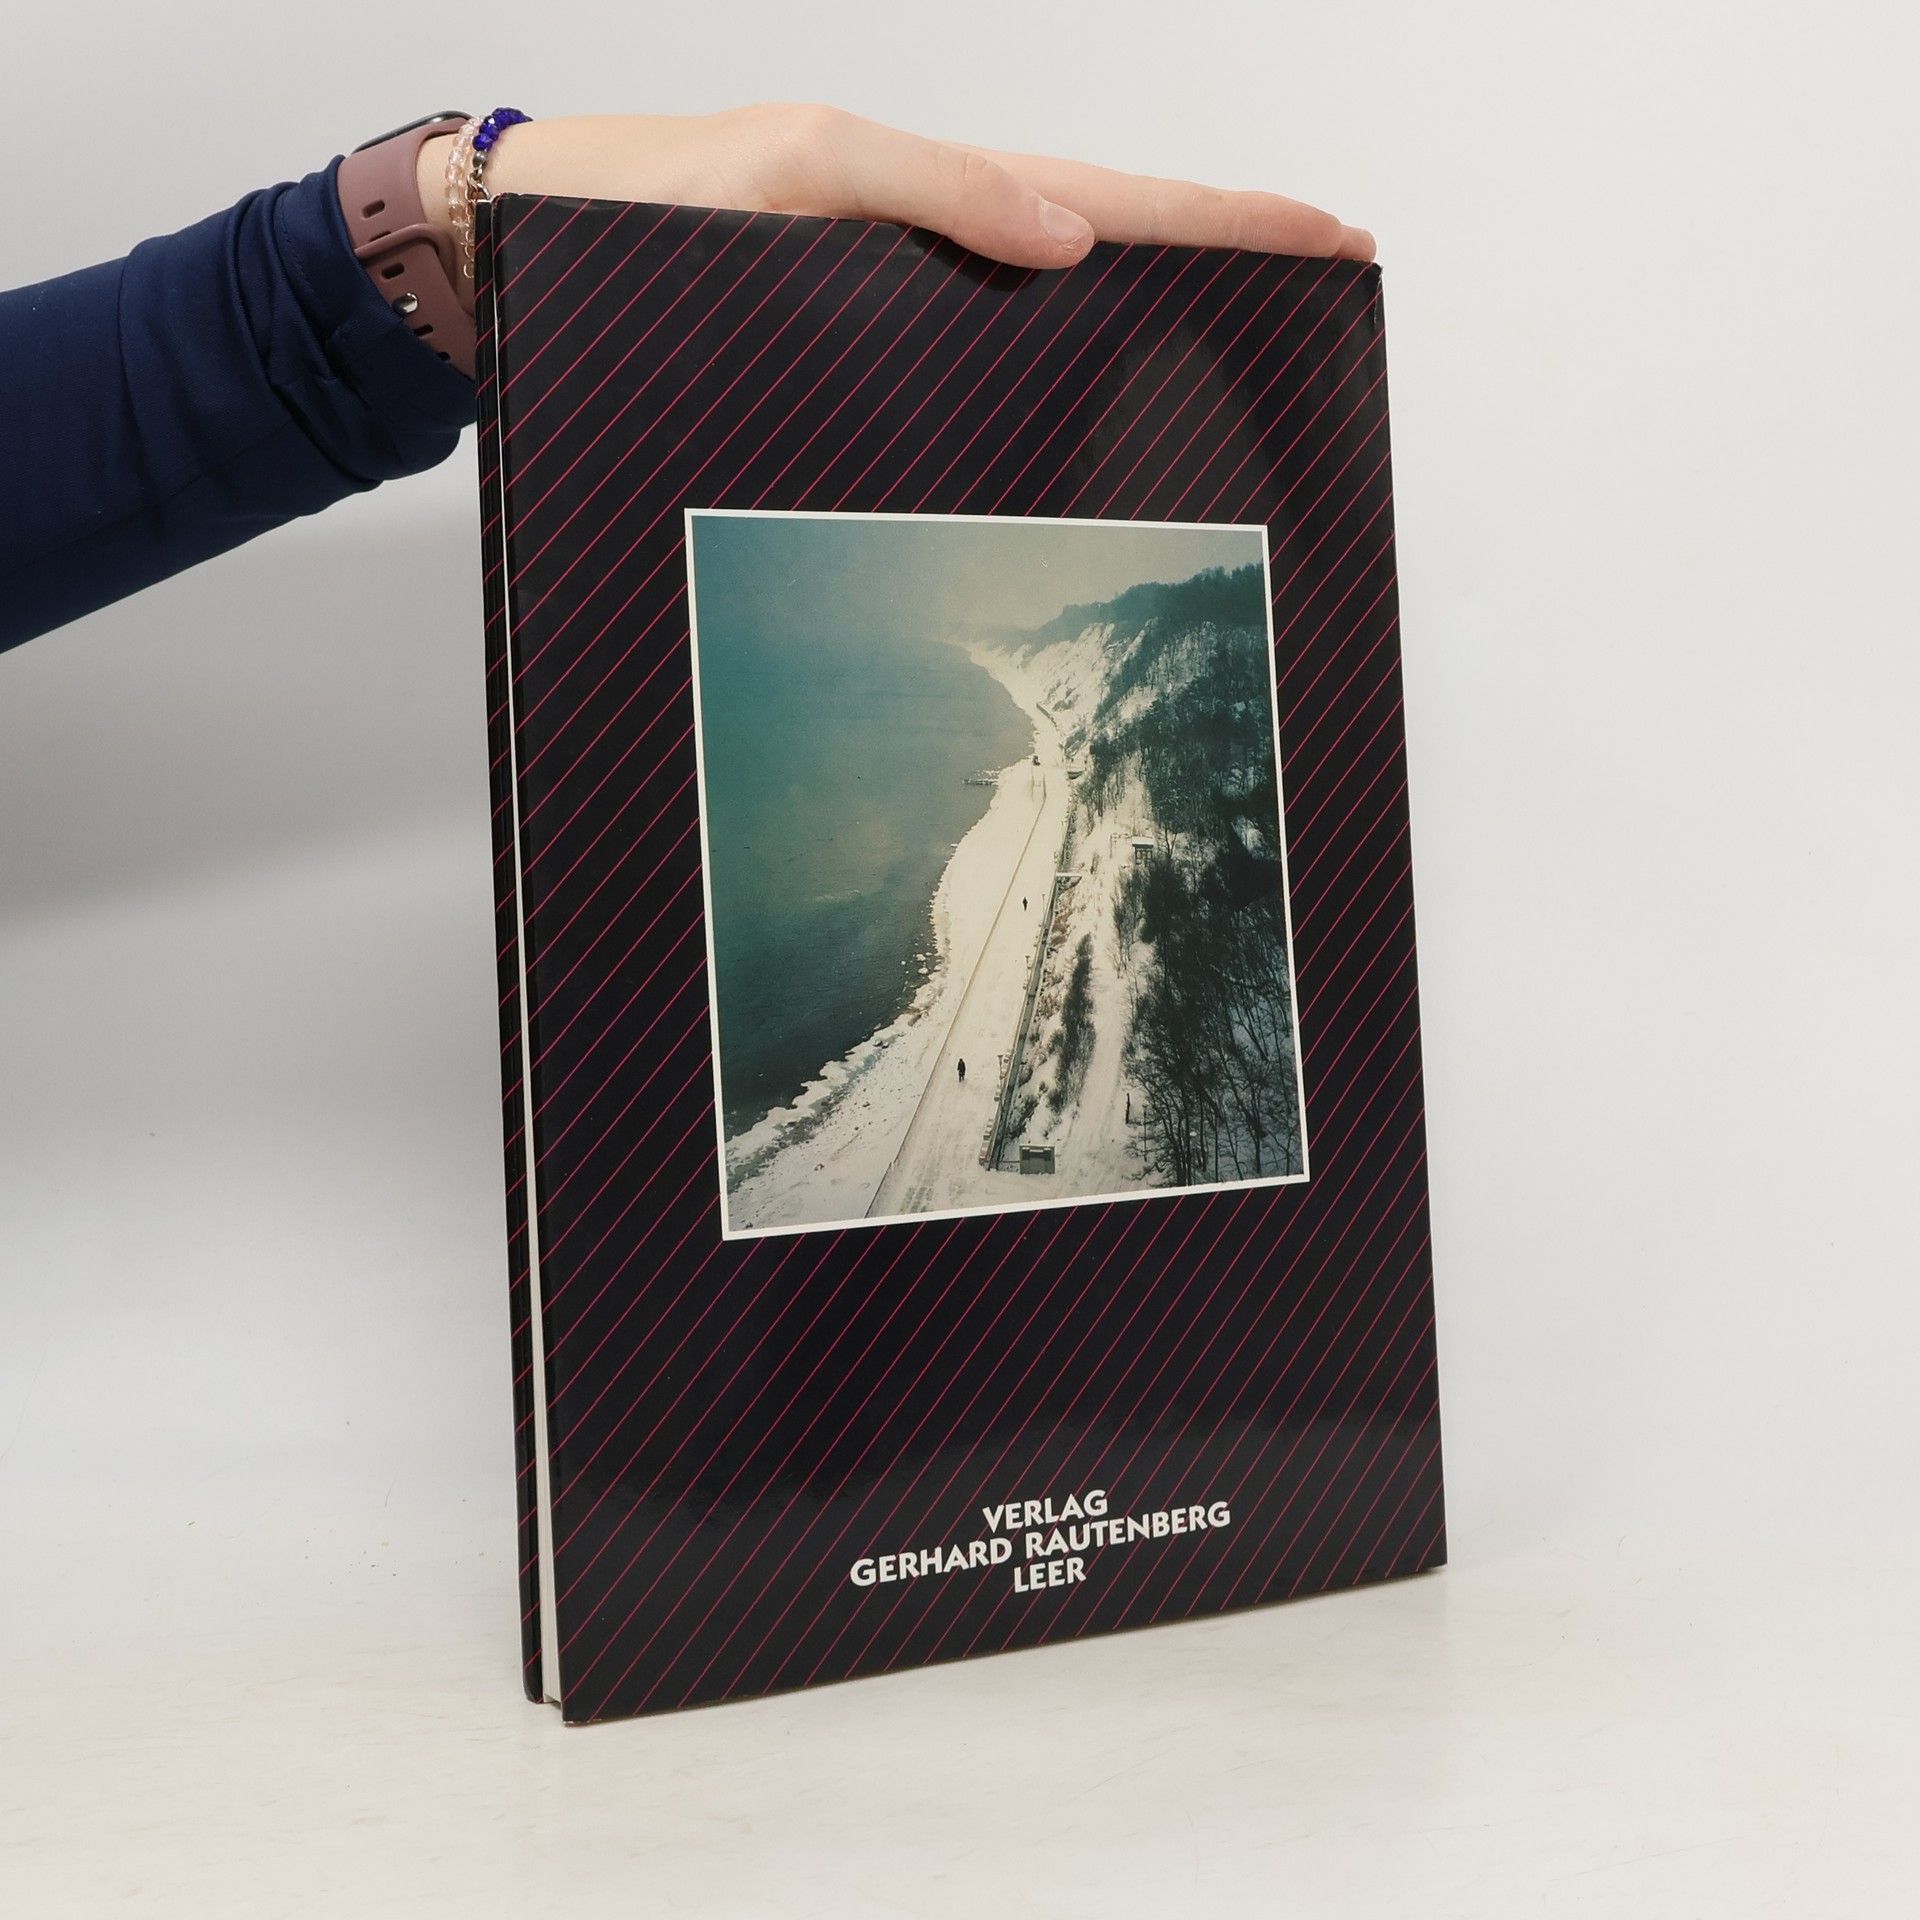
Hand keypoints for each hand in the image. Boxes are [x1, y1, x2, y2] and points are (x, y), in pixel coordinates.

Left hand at [421, 104, 1373, 308]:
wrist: (544, 254)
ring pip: (1066, 326)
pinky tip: (1101, 425)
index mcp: (950, 197)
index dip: (1231, 221)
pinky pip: (993, 381)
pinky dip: (1067, 389)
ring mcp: (916, 325)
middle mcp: (948, 264)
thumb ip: (937, 188)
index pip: (1124, 202)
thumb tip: (1073, 239)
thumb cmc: (655, 201)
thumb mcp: (801, 165)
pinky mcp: (869, 379)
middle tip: (1329, 292)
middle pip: (1119, 259)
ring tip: (1253, 358)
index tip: (1332, 236)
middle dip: (1231, 272)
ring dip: (1165, 338)